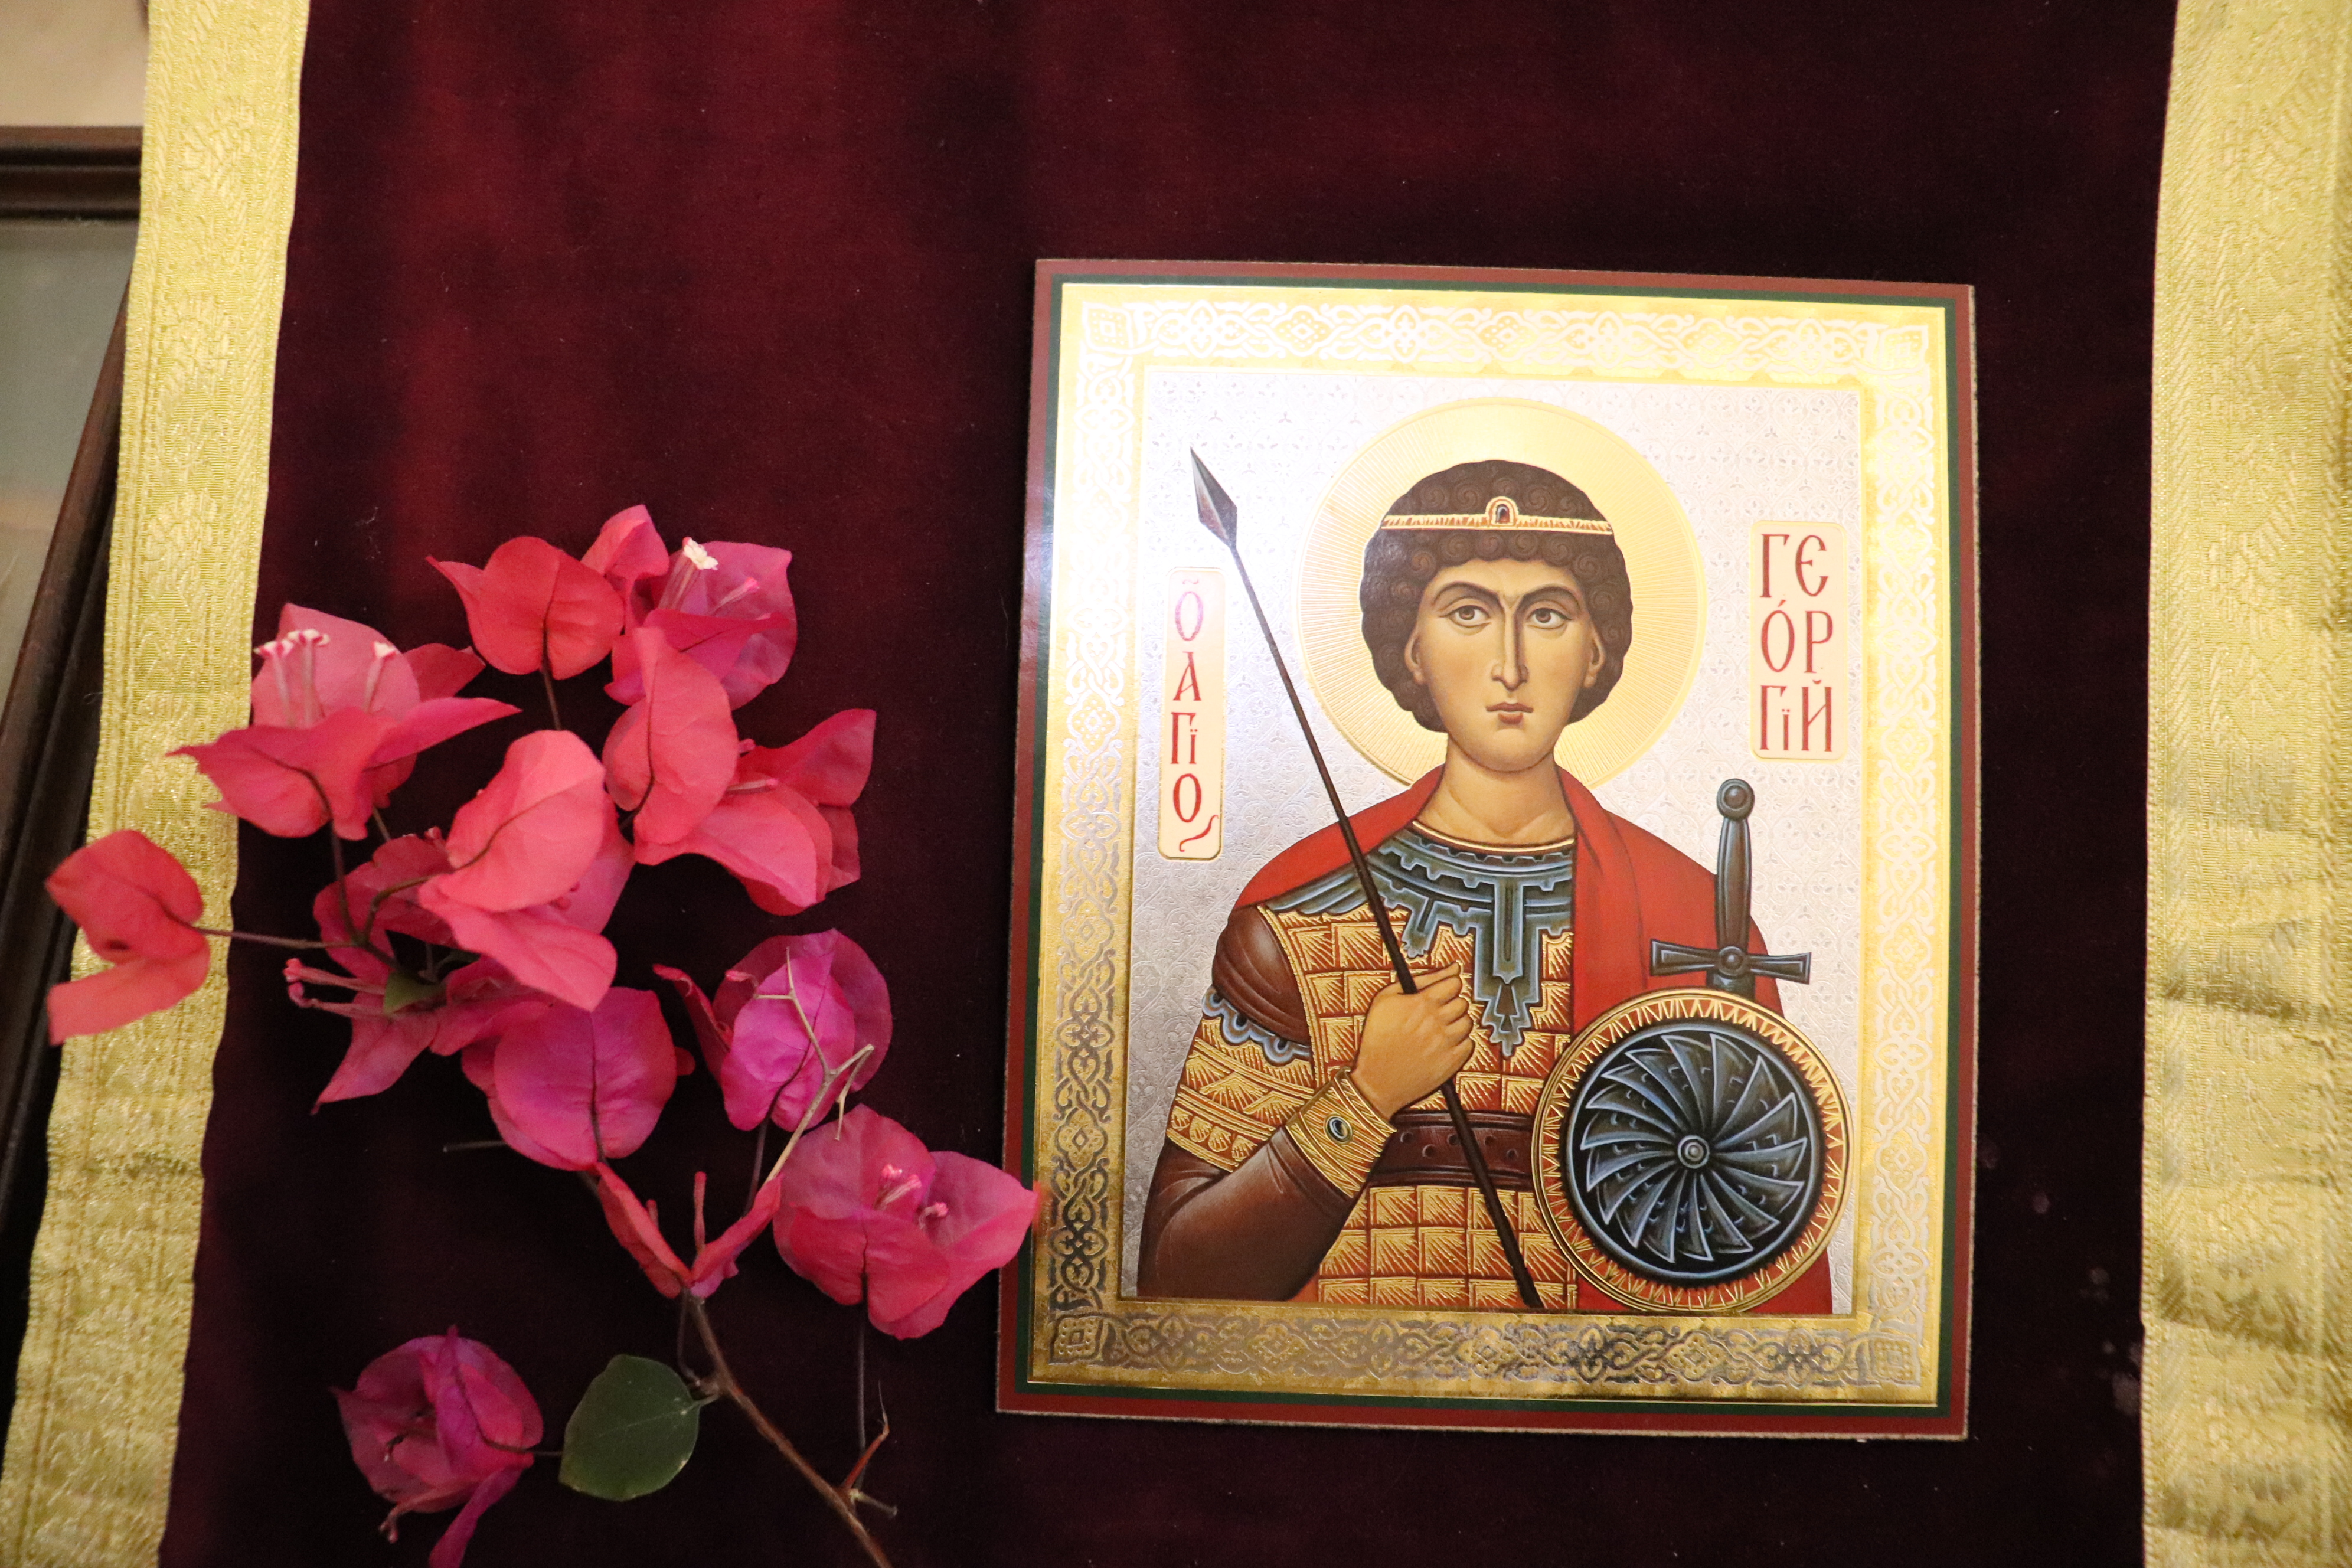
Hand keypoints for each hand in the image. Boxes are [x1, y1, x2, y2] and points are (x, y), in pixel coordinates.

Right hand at [1348, 966, 1472, 1119]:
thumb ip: (1423, 978)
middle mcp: (1437, 1022)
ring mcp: (1446, 1043)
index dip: (1447, 987)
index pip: (1454, 983)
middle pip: (1462, 1002)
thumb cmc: (1377, 1037)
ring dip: (1455, 1024)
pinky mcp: (1453, 1062)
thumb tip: (1453, 967)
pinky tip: (1440, 1046)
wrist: (1377, 1080)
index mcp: (1421, 1003)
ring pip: (1467, 1022)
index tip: (1439, 994)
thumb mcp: (1386, 999)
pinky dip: (1458, 1043)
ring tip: (1436, 1031)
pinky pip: (1469, 1044)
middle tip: (1434, 1014)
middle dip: (1450, 1004)